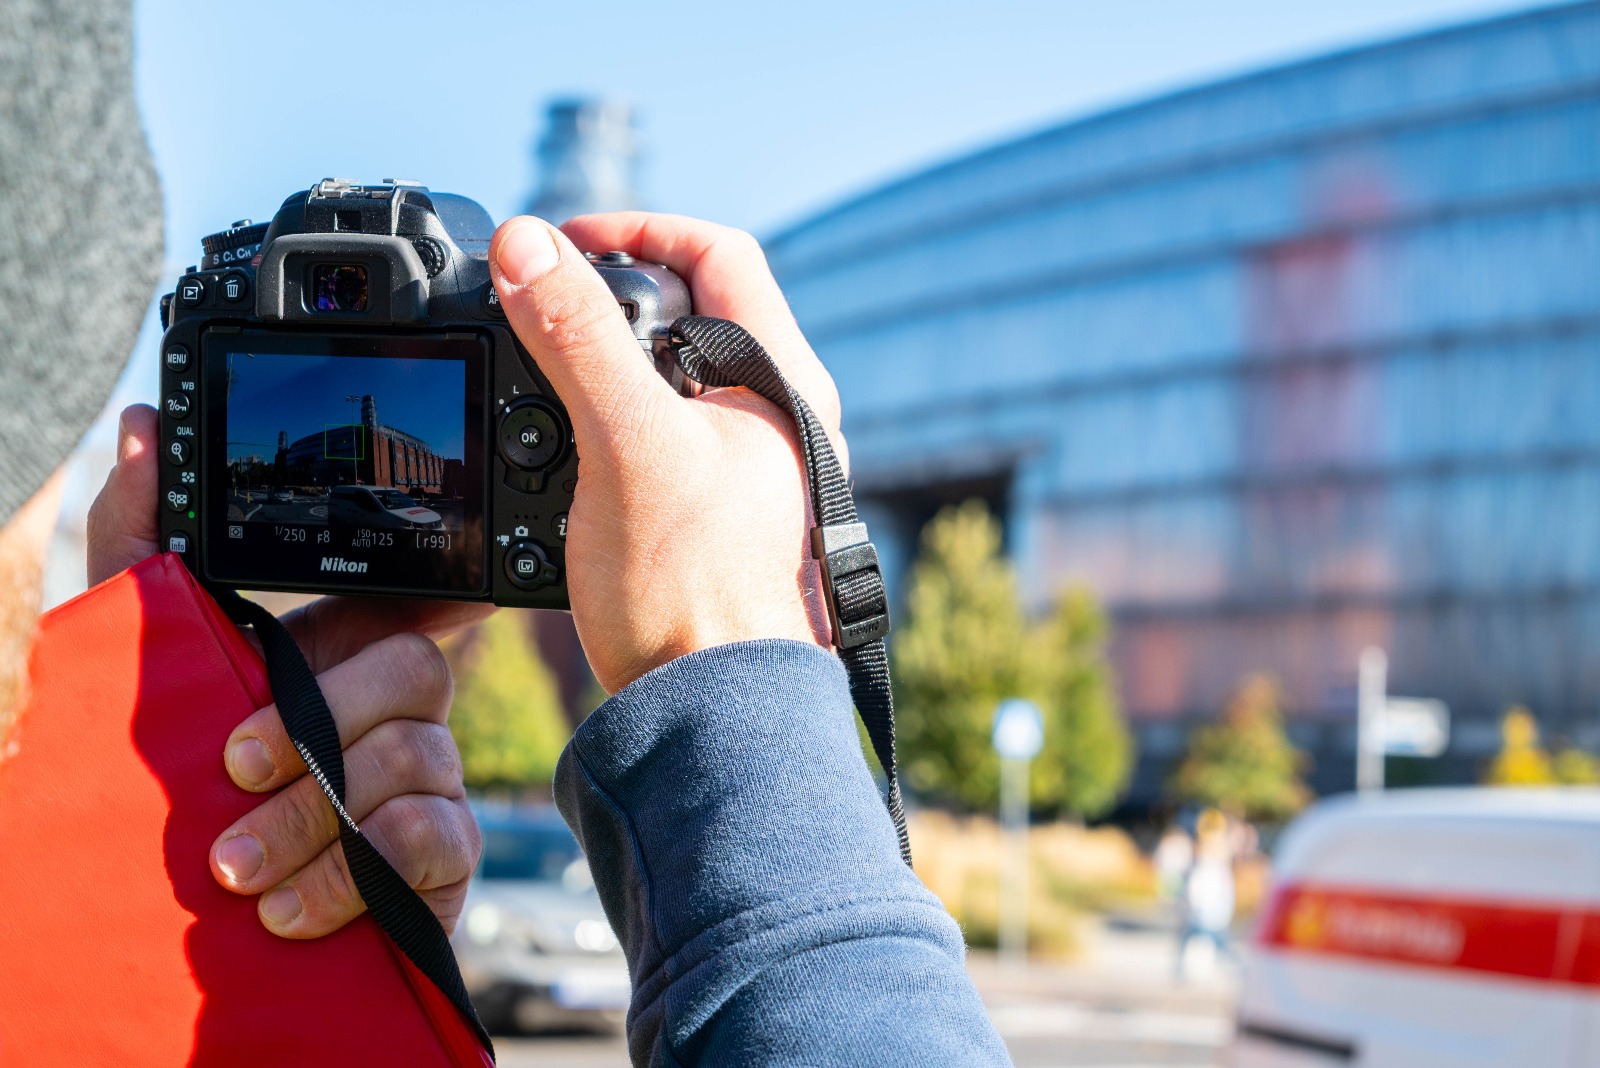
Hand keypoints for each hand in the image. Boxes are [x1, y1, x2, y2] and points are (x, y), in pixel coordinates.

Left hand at [87, 407, 489, 935]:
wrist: (196, 946)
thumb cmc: (185, 800)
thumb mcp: (143, 666)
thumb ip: (142, 545)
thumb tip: (139, 428)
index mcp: (341, 659)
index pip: (406, 606)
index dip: (414, 606)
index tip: (377, 644)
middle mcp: (396, 714)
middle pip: (415, 671)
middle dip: (316, 733)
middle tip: (233, 779)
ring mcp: (428, 786)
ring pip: (416, 757)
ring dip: (314, 819)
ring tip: (238, 872)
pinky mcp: (442, 863)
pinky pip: (435, 835)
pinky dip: (356, 871)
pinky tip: (293, 909)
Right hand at [489, 212, 842, 693]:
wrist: (710, 713)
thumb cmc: (694, 593)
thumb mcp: (626, 446)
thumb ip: (577, 340)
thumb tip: (527, 246)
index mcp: (784, 380)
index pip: (720, 252)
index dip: (640, 228)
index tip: (565, 242)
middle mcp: (777, 416)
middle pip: (691, 308)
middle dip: (610, 295)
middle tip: (542, 303)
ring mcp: (747, 465)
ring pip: (669, 375)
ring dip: (602, 362)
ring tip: (540, 374)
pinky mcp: (713, 512)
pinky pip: (655, 436)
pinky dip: (605, 423)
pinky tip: (563, 451)